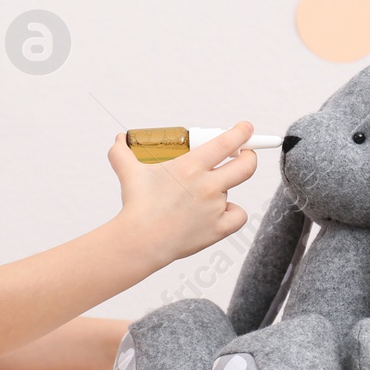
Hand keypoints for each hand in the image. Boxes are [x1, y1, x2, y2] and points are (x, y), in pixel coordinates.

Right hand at [106, 120, 257, 265]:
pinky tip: (219, 212)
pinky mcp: (218, 229)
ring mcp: (215, 208)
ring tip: (201, 196)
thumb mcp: (128, 172)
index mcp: (191, 166)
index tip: (246, 128)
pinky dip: (232, 213)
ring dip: (223, 189)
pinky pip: (238, 216)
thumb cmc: (137, 205)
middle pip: (246, 166)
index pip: (227, 142)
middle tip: (245, 154)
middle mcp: (208, 185)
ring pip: (232, 192)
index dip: (242, 133)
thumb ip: (122, 153)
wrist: (140, 240)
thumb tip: (119, 139)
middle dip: (250, 156)